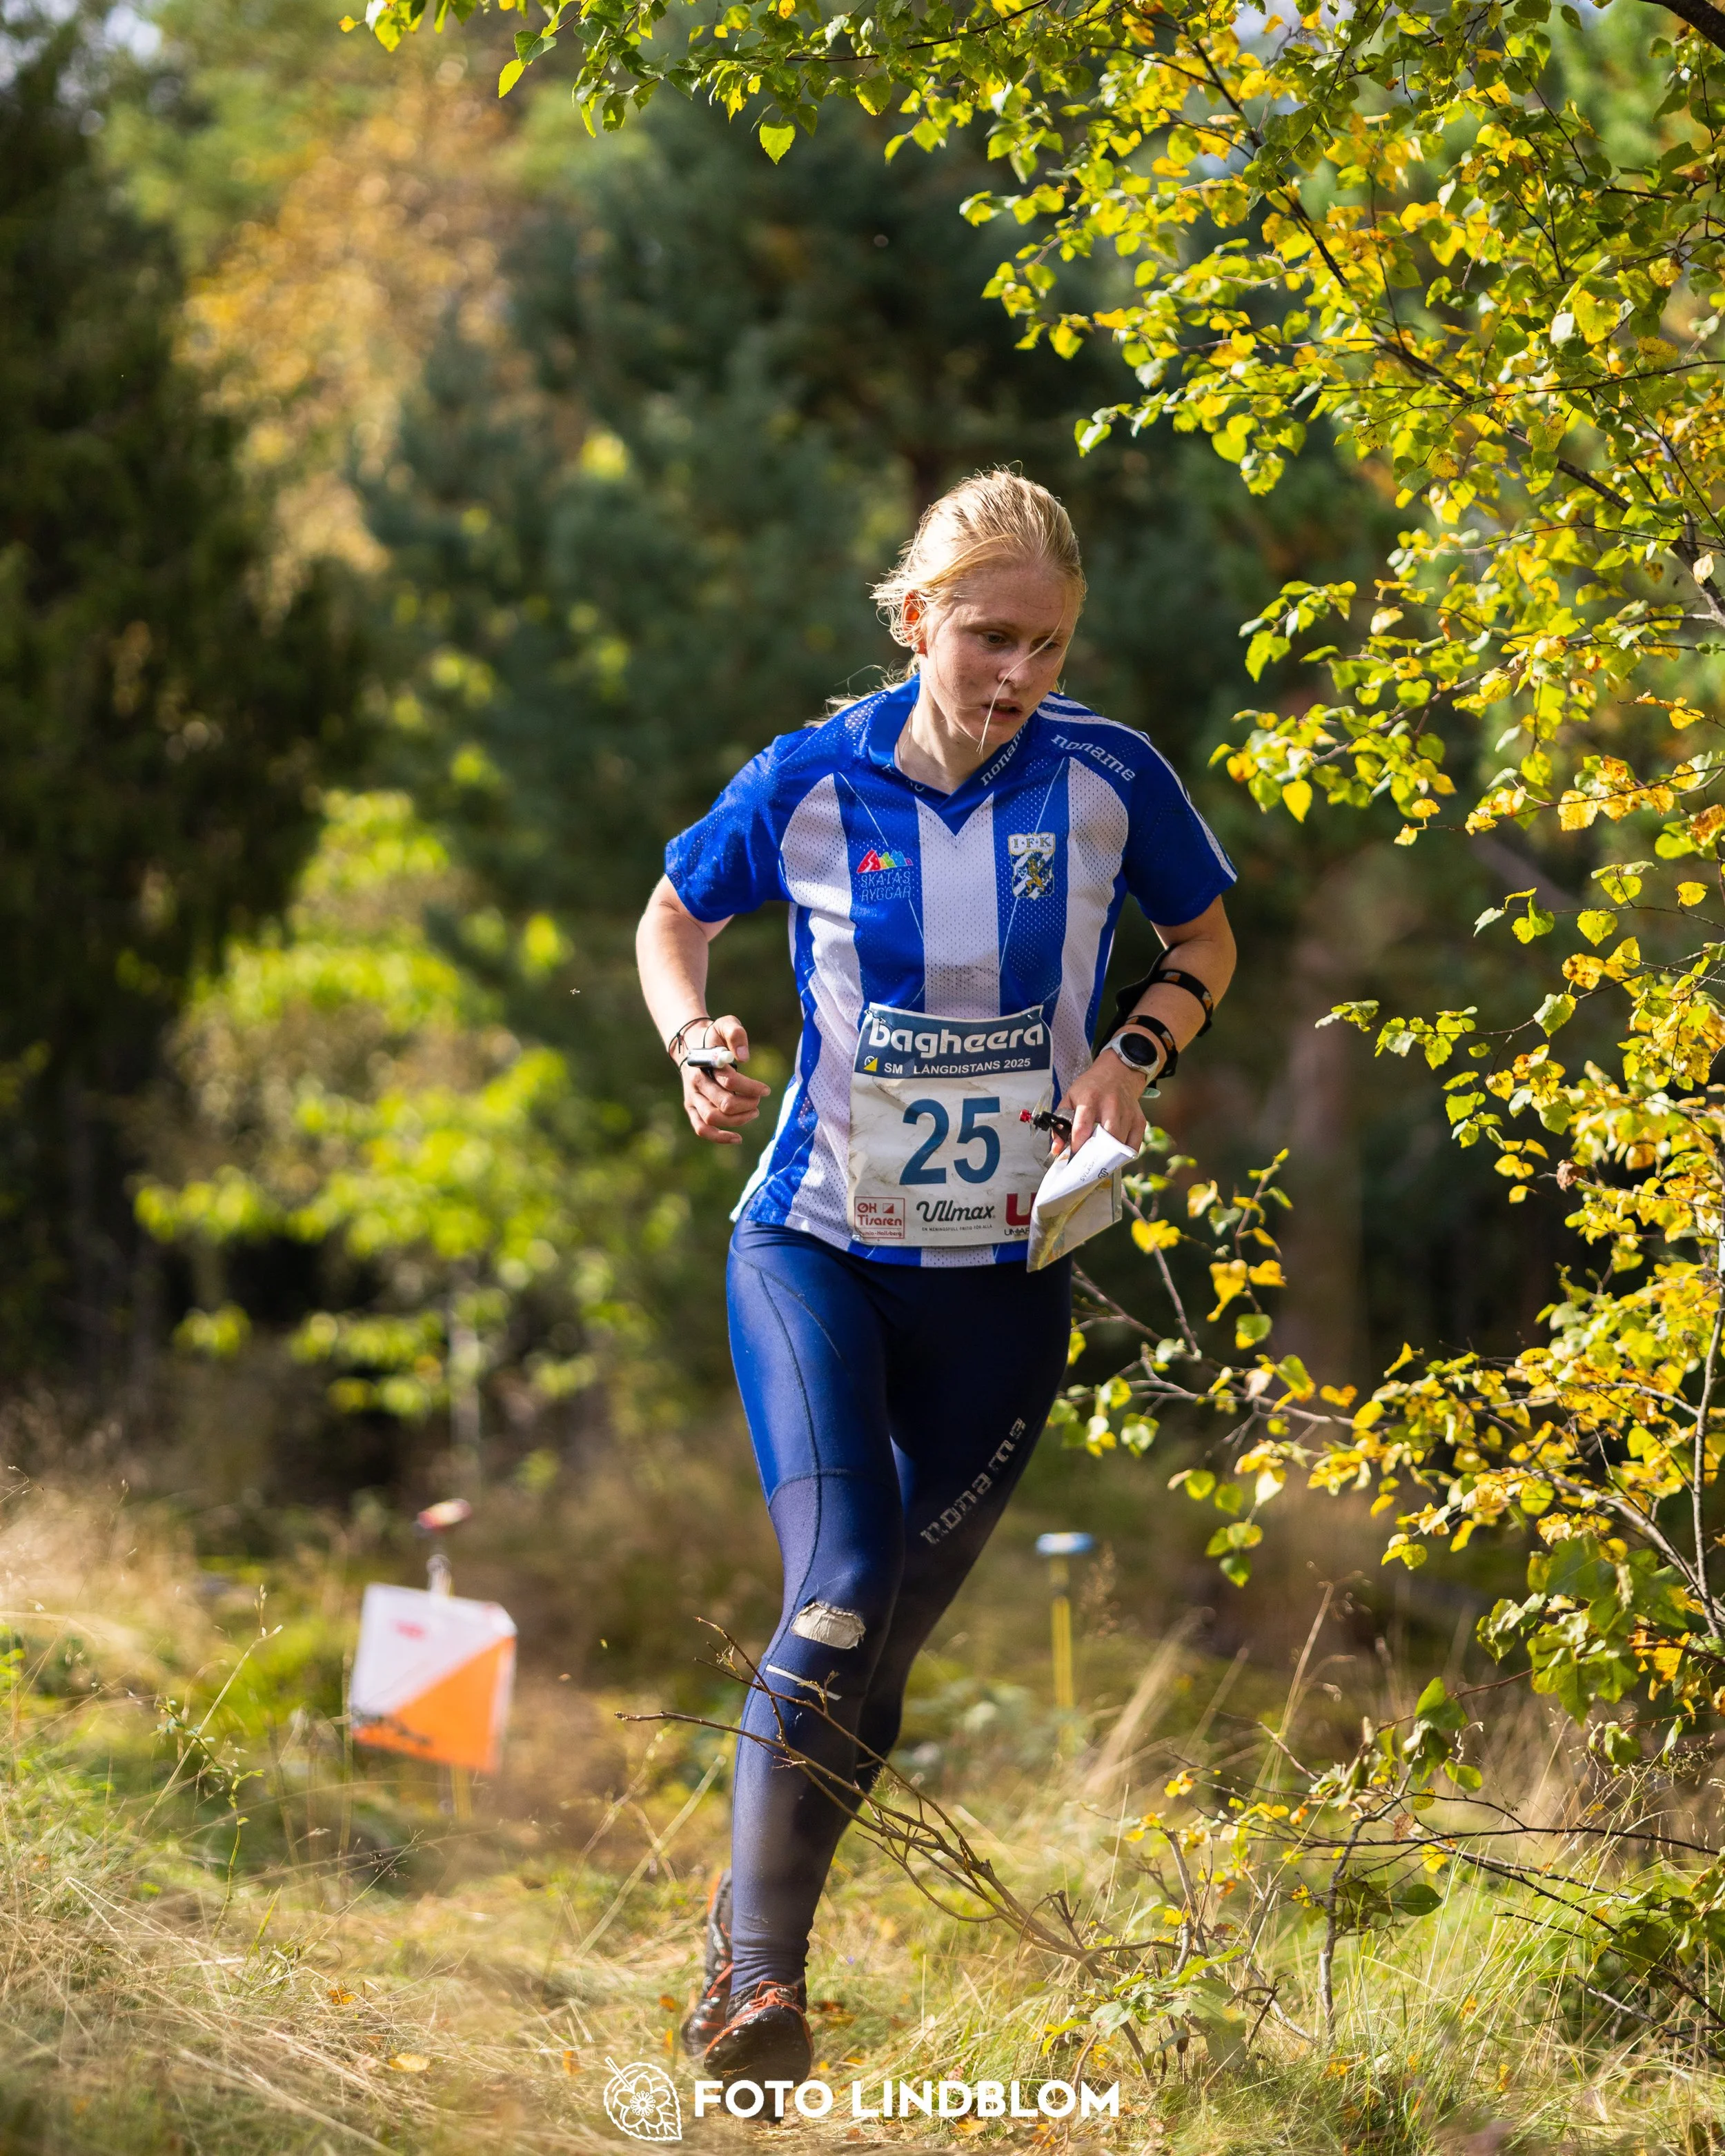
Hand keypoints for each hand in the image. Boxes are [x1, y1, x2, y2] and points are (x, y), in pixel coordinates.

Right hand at [678, 1014, 770, 1143]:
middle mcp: (695, 1083)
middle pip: (723, 1103)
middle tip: (759, 1099)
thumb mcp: (726, 1024)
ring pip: (713, 1118)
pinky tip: (737, 1138)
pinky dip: (719, 1137)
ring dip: (738, 1120)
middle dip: (747, 1103)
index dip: (751, 1087)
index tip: (766, 1089)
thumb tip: (744, 1058)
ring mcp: (692, 1098)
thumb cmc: (714, 1036)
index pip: (729, 1080)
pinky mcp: (692, 1108)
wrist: (691, 1045)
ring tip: (754, 1112)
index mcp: (704, 1064)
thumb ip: (736, 1034)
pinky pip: (701, 1129)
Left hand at [1054, 1049, 1150, 1158]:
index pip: (1082, 1128)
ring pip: (1120, 1145)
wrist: (1118, 1072)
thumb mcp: (1070, 1098)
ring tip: (1097, 1164)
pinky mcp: (1139, 1120)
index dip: (1076, 1146)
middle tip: (1085, 1165)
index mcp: (1090, 1099)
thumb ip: (1060, 1123)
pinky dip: (1124, 1156)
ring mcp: (1128, 1113)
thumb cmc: (1091, 1087)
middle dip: (1094, 1156)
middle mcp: (1111, 1105)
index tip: (1072, 1157)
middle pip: (1106, 1138)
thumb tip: (1057, 1149)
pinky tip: (1113, 1157)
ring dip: (1108, 1158)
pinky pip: (1134, 1145)